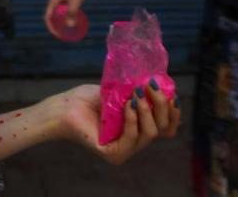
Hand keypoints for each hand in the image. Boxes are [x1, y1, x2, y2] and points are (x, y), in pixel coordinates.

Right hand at [43, 0, 92, 36]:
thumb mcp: (76, 1)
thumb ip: (72, 13)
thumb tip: (69, 26)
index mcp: (54, 1)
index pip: (48, 17)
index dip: (51, 28)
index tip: (58, 36)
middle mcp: (56, 0)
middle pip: (53, 16)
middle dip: (57, 27)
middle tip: (65, 36)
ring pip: (60, 13)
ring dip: (62, 22)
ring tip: (69, 30)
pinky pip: (66, 9)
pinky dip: (68, 16)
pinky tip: (75, 20)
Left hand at [49, 83, 179, 165]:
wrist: (63, 108)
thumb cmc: (86, 99)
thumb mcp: (118, 91)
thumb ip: (137, 90)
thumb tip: (158, 82)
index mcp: (138, 129)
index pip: (166, 128)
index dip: (173, 113)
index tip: (173, 94)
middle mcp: (134, 142)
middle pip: (162, 128)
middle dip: (162, 105)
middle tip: (152, 85)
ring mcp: (125, 151)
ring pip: (151, 133)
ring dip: (147, 110)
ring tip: (137, 93)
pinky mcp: (114, 154)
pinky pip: (132, 137)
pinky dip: (133, 120)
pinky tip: (128, 105)